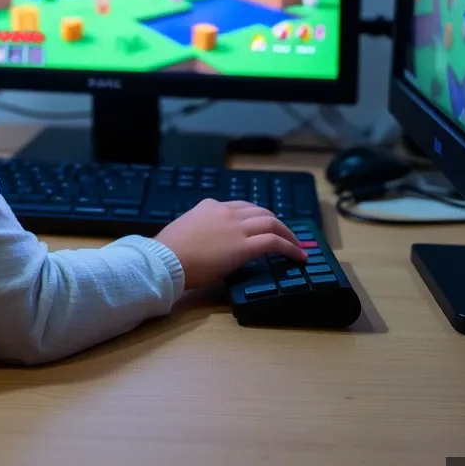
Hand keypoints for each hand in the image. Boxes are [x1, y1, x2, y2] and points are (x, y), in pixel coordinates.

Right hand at [155, 199, 306, 289]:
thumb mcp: (187, 230)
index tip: (264, 226)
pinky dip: (290, 247)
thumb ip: (202, 229)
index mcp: (210, 206)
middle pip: (261, 212)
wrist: (166, 259)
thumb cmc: (170, 251)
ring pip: (272, 223)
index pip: (241, 206)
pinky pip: (274, 242)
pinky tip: (298, 256)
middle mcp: (227, 212)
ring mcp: (237, 227)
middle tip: (285, 235)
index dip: (256, 216)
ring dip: (288, 234)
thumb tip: (209, 241)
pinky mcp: (244, 245)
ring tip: (297, 246)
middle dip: (276, 223)